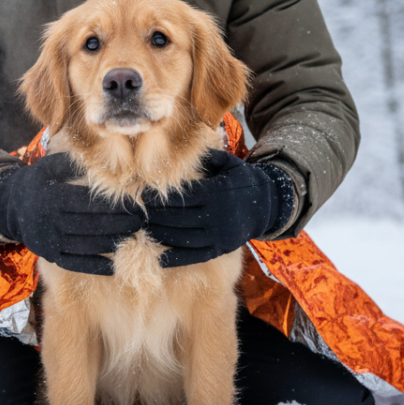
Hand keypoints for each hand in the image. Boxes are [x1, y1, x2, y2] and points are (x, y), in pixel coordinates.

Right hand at [0, 153, 142, 274]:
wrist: (9, 208)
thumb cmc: (36, 182)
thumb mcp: (48, 167)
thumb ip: (72, 163)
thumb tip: (102, 159)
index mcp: (51, 198)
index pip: (89, 203)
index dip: (114, 205)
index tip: (135, 203)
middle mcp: (50, 222)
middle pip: (92, 225)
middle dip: (120, 224)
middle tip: (141, 220)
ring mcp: (50, 242)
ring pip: (88, 245)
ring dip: (114, 242)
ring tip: (135, 236)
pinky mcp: (51, 256)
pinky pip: (79, 263)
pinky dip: (99, 265)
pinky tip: (117, 262)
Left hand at [143, 150, 294, 267]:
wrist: (268, 206)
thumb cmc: (241, 180)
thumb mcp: (227, 162)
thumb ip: (205, 157)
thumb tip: (179, 147)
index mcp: (219, 192)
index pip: (182, 197)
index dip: (160, 197)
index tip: (143, 195)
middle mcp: (219, 216)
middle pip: (178, 218)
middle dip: (154, 215)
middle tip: (135, 212)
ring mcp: (219, 236)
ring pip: (182, 237)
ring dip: (159, 234)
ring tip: (141, 228)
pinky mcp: (220, 250)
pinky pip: (192, 256)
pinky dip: (173, 257)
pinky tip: (156, 255)